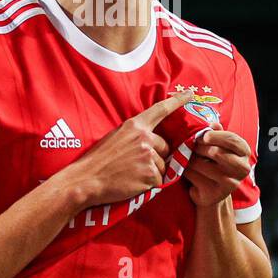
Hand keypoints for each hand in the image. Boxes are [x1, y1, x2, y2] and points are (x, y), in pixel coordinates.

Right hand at [61, 92, 191, 207]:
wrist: (86, 179)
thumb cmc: (99, 160)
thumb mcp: (116, 137)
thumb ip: (135, 135)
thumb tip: (152, 140)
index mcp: (135, 125)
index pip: (161, 110)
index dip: (177, 101)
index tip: (190, 93)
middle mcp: (144, 137)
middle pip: (165, 147)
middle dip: (157, 157)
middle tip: (135, 165)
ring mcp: (148, 155)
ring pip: (163, 165)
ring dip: (152, 172)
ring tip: (131, 174)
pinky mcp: (150, 173)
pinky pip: (158, 179)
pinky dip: (149, 184)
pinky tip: (133, 182)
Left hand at [184, 126, 251, 206]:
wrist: (211, 191)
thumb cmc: (214, 163)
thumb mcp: (219, 145)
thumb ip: (217, 133)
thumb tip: (213, 125)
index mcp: (244, 152)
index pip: (232, 140)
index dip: (215, 136)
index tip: (203, 136)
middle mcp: (241, 168)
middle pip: (216, 152)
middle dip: (199, 148)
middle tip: (193, 148)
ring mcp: (230, 183)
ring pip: (201, 164)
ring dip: (190, 159)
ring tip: (190, 160)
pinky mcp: (215, 193)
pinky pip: (193, 175)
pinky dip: (186, 171)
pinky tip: (189, 172)